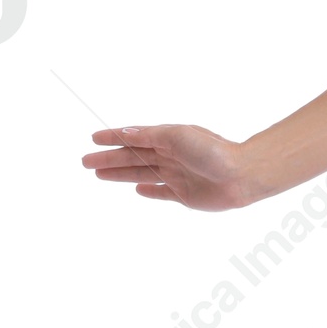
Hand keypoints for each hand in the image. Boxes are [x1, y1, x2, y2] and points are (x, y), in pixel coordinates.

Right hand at [83, 123, 249, 210]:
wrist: (241, 175)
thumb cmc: (211, 151)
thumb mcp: (177, 135)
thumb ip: (151, 135)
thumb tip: (127, 132)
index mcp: (169, 137)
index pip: (135, 137)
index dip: (114, 138)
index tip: (94, 139)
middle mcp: (172, 155)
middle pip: (133, 157)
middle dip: (109, 159)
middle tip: (85, 162)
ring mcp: (178, 175)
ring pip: (142, 173)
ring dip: (121, 174)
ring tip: (99, 175)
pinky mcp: (186, 195)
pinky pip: (162, 192)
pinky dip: (149, 191)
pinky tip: (136, 189)